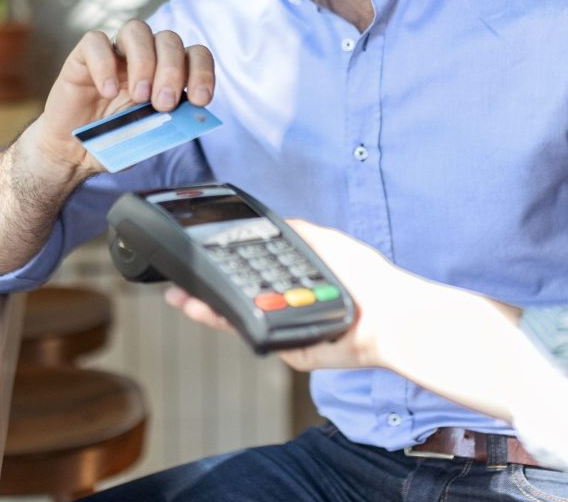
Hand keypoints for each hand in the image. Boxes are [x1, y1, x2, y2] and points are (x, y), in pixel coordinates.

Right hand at [19, 19, 214, 184]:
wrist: (74, 152)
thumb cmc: (116, 141)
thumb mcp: (147, 139)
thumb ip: (166, 127)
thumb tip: (187, 116)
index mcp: (168, 73)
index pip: (195, 55)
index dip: (202, 72)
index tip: (199, 100)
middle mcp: (145, 56)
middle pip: (169, 39)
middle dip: (172, 71)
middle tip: (163, 103)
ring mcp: (115, 53)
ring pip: (136, 30)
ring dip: (144, 62)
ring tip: (139, 96)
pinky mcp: (83, 56)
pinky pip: (96, 41)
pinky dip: (104, 64)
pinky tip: (107, 91)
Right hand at [166, 219, 414, 371]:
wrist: (390, 317)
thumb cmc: (368, 279)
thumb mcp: (327, 242)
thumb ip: (298, 232)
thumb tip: (275, 220)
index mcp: (293, 279)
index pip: (250, 271)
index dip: (223, 266)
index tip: (197, 258)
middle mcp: (285, 303)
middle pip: (236, 297)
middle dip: (205, 292)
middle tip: (177, 286)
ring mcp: (285, 326)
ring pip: (238, 318)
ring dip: (207, 309)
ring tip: (183, 300)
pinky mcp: (289, 347)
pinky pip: (254, 336)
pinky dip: (229, 324)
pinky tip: (209, 312)